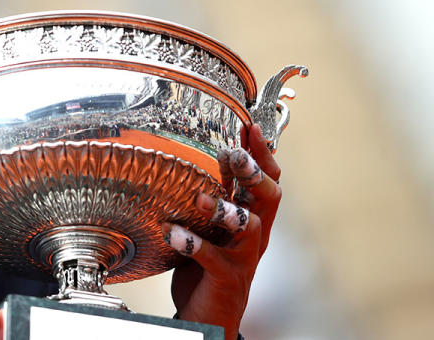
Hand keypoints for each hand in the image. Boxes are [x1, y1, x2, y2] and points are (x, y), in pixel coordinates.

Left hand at [161, 123, 281, 339]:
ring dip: (226, 209)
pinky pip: (213, 258)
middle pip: (269, 197)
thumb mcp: (212, 226)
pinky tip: (171, 232)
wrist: (210, 314)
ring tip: (200, 198)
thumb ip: (213, 196)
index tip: (251, 126)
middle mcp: (255, 236)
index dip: (264, 153)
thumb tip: (203, 156)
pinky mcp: (226, 278)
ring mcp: (243, 257)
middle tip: (234, 154)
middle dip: (254, 173)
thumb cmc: (208, 263)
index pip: (268, 180)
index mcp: (252, 217)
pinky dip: (192, 243)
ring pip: (250, 227)